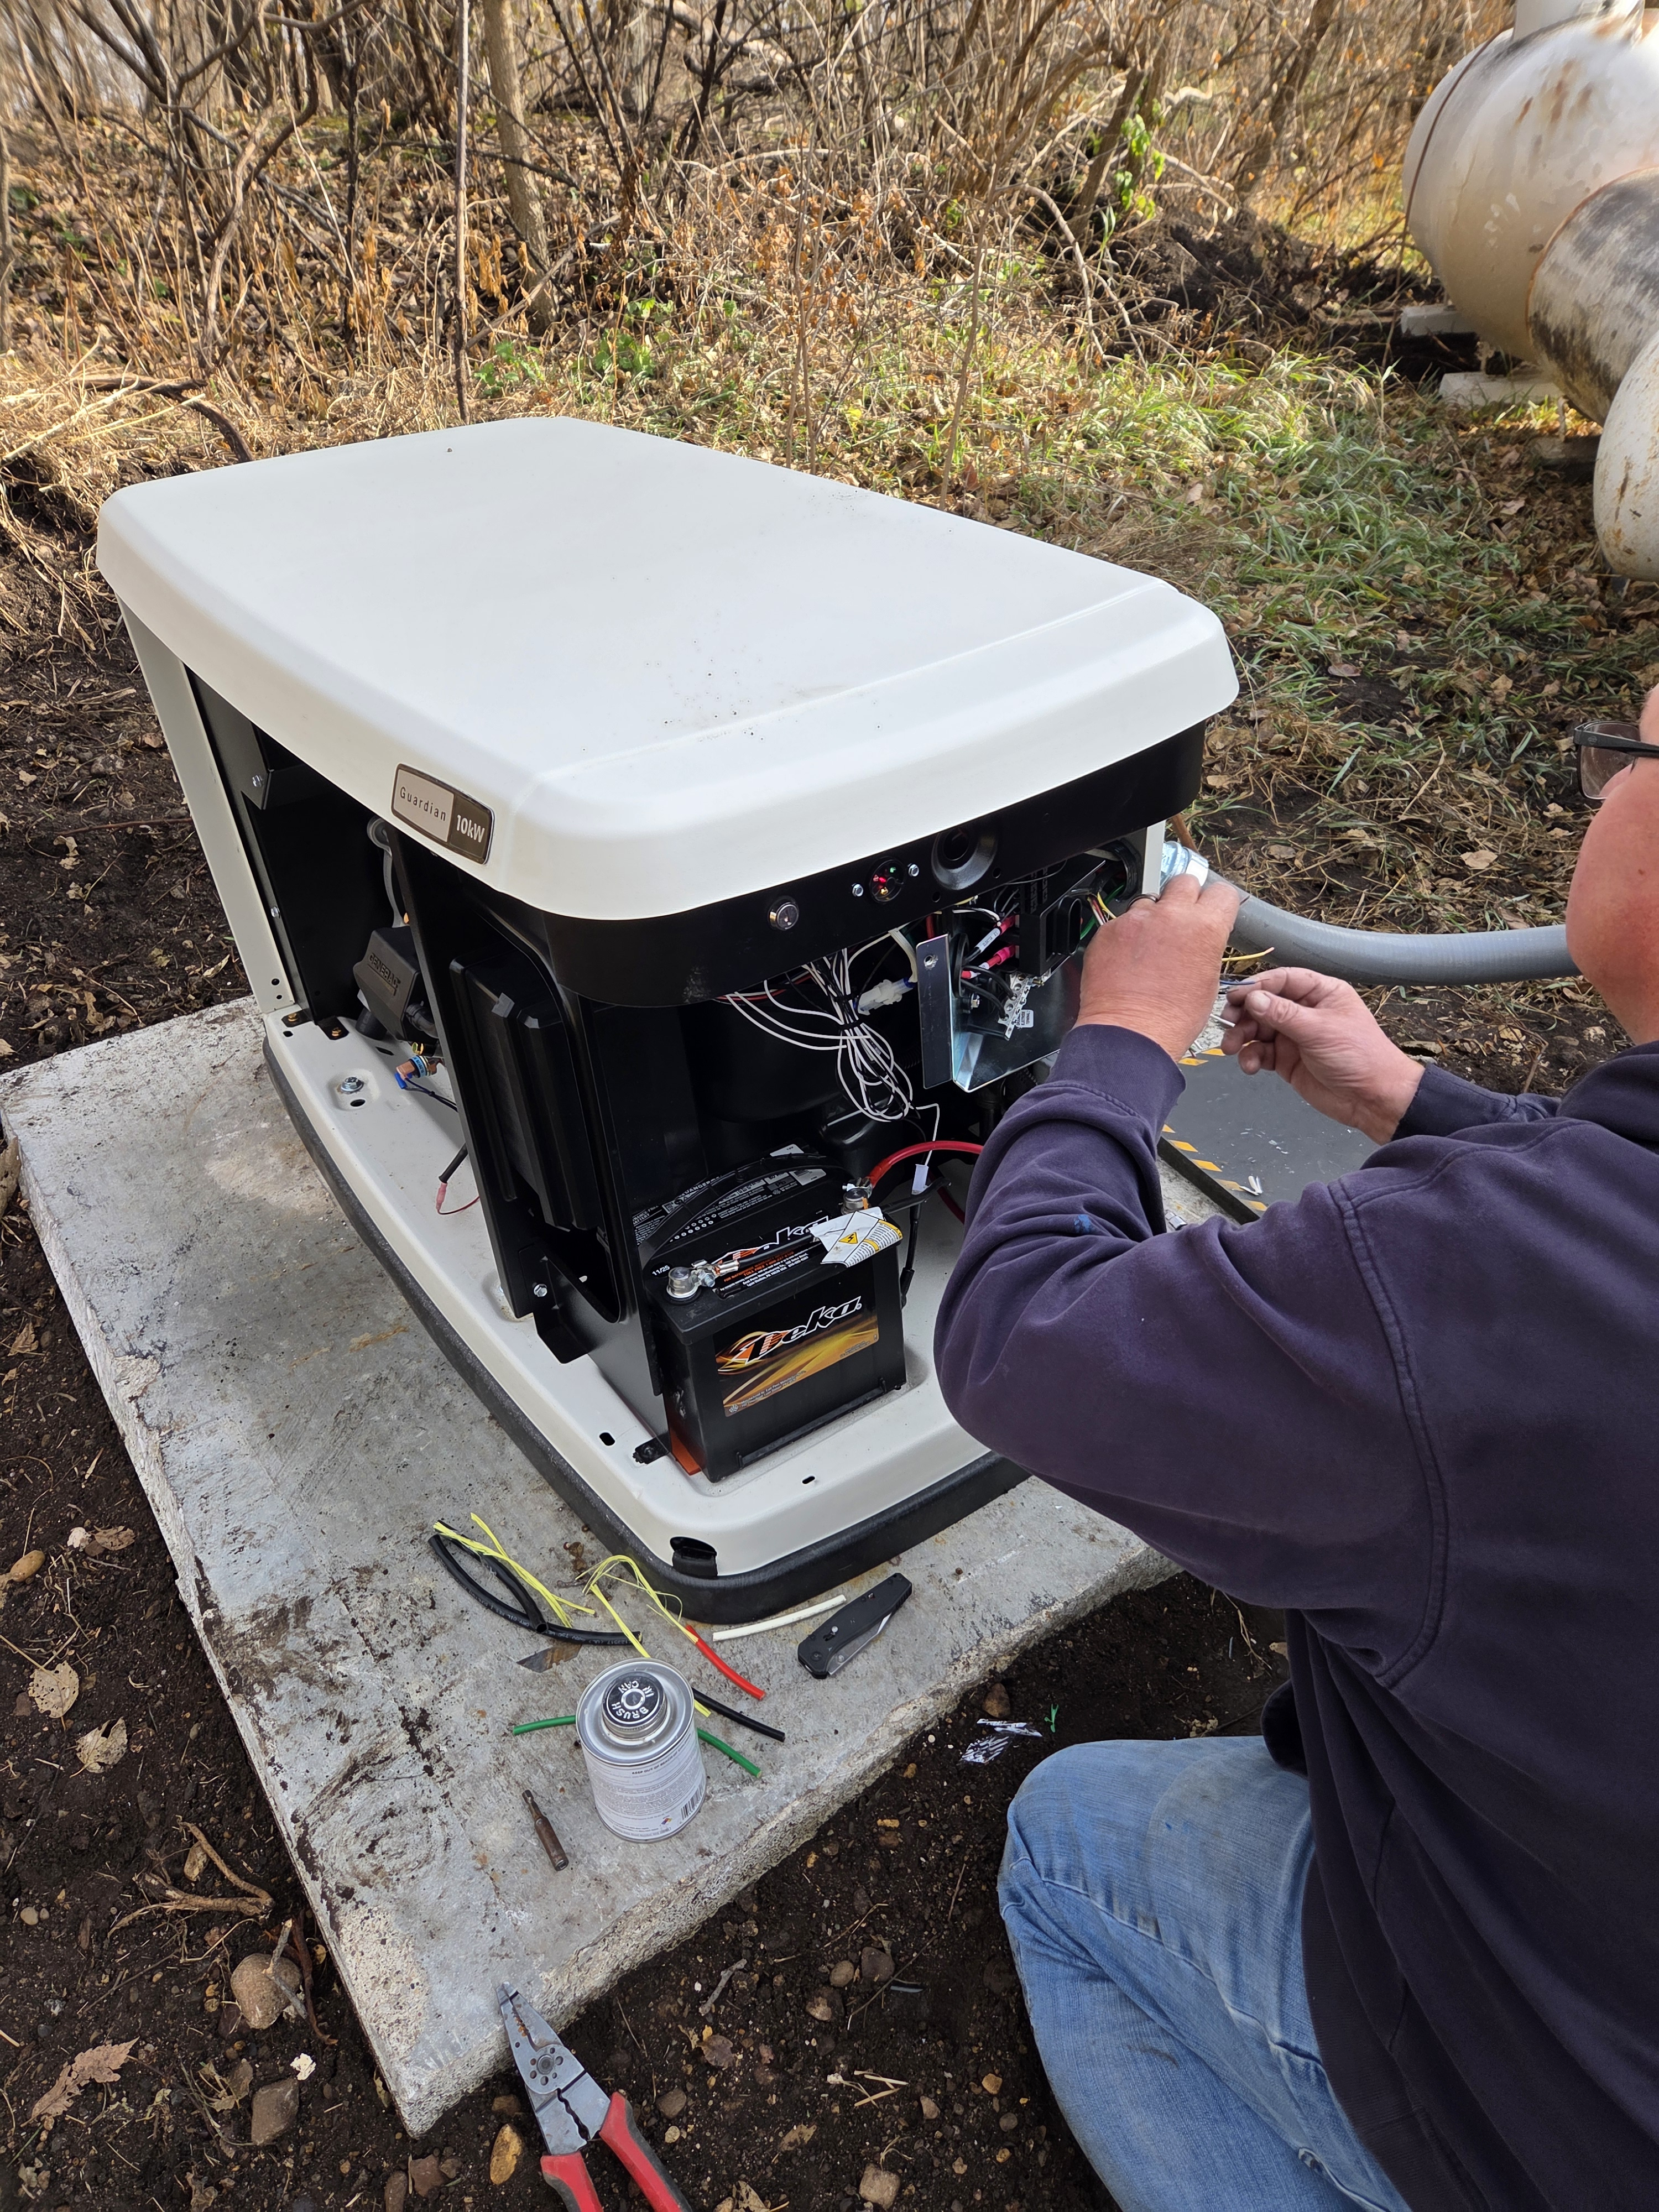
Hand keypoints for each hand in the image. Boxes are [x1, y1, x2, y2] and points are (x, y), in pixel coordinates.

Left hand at [1076, 874, 1242, 1061]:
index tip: (1212, 910)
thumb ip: (1205, 947)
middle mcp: (1171, 915)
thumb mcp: (1208, 981)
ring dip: (1152, 917)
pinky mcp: (1109, 929)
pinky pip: (1122, 922)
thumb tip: (1199, 938)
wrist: (1130, 1034)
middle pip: (1184, 882)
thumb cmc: (1171, 1018)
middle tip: (1180, 920)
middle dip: (1184, 898)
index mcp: (1205, 927)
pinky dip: (1125, 936)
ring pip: (1149, 901)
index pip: (1221, 892)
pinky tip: (1126, 960)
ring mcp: (1136, 919)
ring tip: (1148, 948)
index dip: (1217, 903)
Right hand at [1221, 968, 1424, 1142]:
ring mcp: (1294, 1036)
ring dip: (1242, 1037)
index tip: (1236, 997)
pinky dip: (1251, 1057)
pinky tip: (1250, 1066)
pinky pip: (1261, 1052)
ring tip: (1231, 1048)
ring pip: (1258, 1029)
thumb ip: (1282, 1014)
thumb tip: (1252, 998)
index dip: (1258, 986)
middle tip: (1228, 1022)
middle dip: (1244, 1013)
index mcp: (1321, 993)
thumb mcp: (1319, 1030)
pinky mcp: (1286, 1060)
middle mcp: (1305, 1011)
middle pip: (1264, 1004)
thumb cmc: (1359, 1056)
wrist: (1372, 1099)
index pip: (1283, 980)